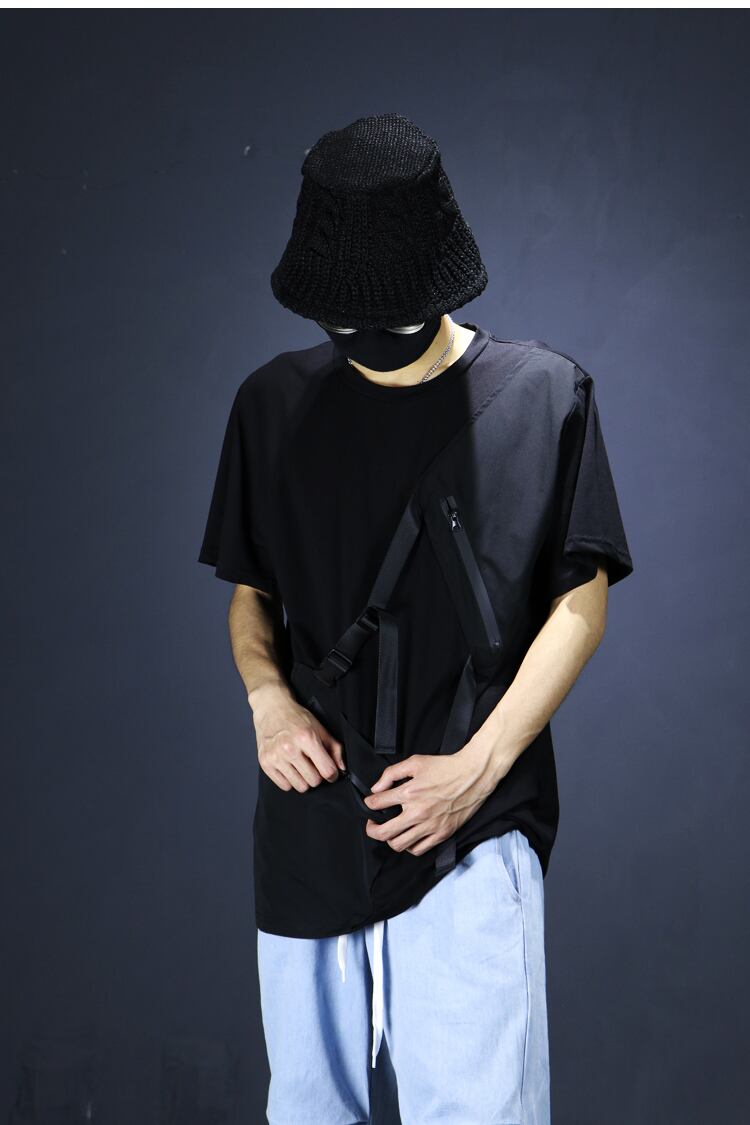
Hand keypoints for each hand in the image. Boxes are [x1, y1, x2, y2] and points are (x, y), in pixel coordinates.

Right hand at [252, 687, 345, 791]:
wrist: (272, 708)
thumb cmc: (296, 718)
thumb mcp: (320, 728)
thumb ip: (334, 748)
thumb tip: (340, 767)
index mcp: (306, 738)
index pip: (327, 770)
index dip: (332, 774)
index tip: (330, 771)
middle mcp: (289, 748)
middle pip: (314, 781)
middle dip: (317, 775)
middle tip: (312, 764)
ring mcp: (275, 756)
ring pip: (300, 786)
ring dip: (303, 779)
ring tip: (300, 765)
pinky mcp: (265, 763)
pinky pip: (285, 786)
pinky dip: (289, 779)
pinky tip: (289, 767)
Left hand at [361, 746, 495, 855]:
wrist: (473, 776)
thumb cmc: (445, 767)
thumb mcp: (415, 762)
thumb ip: (391, 773)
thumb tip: (376, 788)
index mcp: (409, 792)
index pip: (377, 804)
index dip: (369, 804)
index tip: (370, 803)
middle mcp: (417, 812)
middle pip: (383, 832)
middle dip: (371, 829)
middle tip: (372, 825)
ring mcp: (430, 826)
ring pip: (398, 844)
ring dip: (389, 839)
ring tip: (390, 832)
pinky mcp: (441, 834)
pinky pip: (418, 850)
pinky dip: (408, 847)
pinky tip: (408, 838)